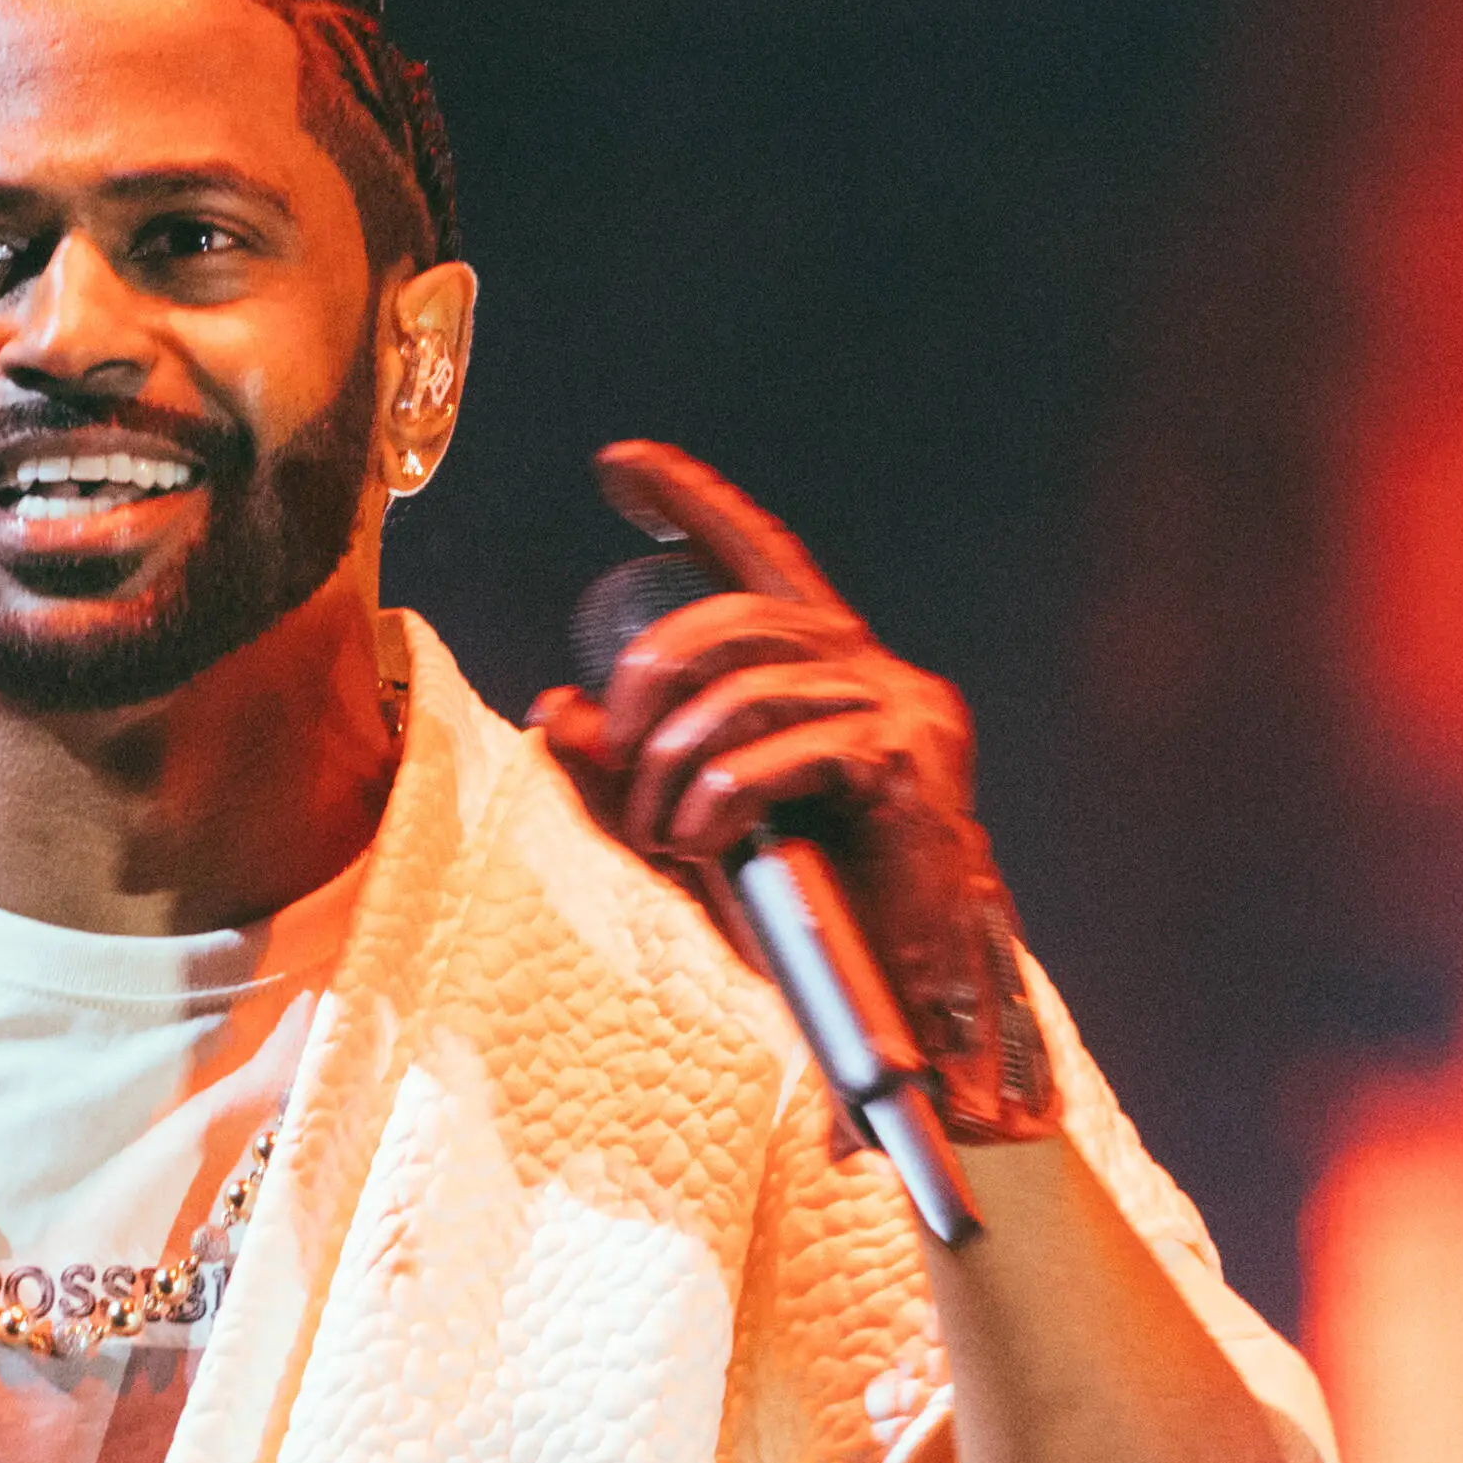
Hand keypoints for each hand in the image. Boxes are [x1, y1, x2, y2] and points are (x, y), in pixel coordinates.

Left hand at [525, 440, 1059, 1145]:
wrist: (908, 999)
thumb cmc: (809, 906)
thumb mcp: (694, 821)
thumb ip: (630, 764)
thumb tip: (554, 706)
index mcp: (829, 667)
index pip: (758, 554)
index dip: (692, 500)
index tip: (620, 462)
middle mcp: (873, 669)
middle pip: (730, 620)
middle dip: (646, 686)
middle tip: (615, 760)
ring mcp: (900, 709)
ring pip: (746, 689)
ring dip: (674, 764)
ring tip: (663, 831)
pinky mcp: (906, 764)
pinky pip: (782, 753)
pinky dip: (719, 796)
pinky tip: (702, 838)